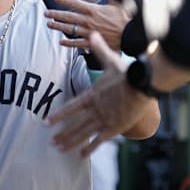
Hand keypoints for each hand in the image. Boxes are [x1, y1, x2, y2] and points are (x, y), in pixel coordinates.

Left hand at [44, 0, 129, 50]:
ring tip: (49, 24)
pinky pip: (78, 43)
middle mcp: (89, 21)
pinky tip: (61, 42)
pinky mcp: (93, 43)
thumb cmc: (126, 19)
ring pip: (70, 29)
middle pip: (69, 17)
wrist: (132, 36)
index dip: (65, 0)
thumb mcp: (118, 3)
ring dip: (59, 27)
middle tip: (46, 13)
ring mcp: (90, 32)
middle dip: (56, 14)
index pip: (76, 3)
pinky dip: (69, 43)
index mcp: (94, 10)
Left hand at [47, 32, 154, 156]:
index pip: (70, 108)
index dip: (58, 116)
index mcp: (92, 96)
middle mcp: (94, 110)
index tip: (46, 122)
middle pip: (74, 124)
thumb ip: (100, 50)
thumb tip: (94, 34)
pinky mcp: (114, 128)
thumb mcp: (112, 61)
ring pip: (83, 134)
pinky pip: (99, 141)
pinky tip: (81, 156)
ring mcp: (103, 120)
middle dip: (62, 134)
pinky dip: (90, 148)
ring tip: (59, 149)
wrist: (143, 87)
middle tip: (50, 143)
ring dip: (70, 142)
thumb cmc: (128, 74)